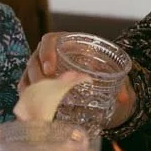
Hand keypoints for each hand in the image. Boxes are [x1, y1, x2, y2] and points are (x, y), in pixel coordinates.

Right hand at [19, 32, 135, 127]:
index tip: (50, 69)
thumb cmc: (104, 73)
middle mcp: (50, 55)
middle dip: (37, 76)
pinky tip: (31, 108)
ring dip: (31, 88)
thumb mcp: (113, 75)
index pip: (50, 41)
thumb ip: (120, 84)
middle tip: (46, 91)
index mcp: (67, 44)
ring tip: (39, 103)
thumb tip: (124, 98)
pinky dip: (27, 97)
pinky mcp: (37, 84)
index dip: (47, 53)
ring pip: (28, 75)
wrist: (101, 84)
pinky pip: (26, 88)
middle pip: (35, 60)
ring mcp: (41, 69)